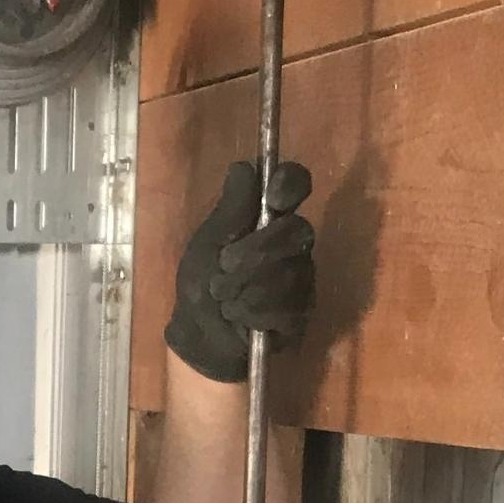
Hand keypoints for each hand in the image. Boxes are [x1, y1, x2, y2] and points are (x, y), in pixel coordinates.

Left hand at [163, 161, 314, 382]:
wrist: (201, 336)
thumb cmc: (202, 283)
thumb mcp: (207, 243)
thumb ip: (228, 210)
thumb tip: (243, 166)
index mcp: (267, 218)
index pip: (295, 185)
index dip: (291, 184)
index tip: (274, 198)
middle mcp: (292, 243)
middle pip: (297, 231)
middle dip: (256, 251)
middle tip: (225, 267)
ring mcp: (302, 277)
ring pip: (289, 272)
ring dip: (246, 286)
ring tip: (224, 297)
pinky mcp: (302, 311)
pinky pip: (287, 305)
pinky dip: (253, 311)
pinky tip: (239, 316)